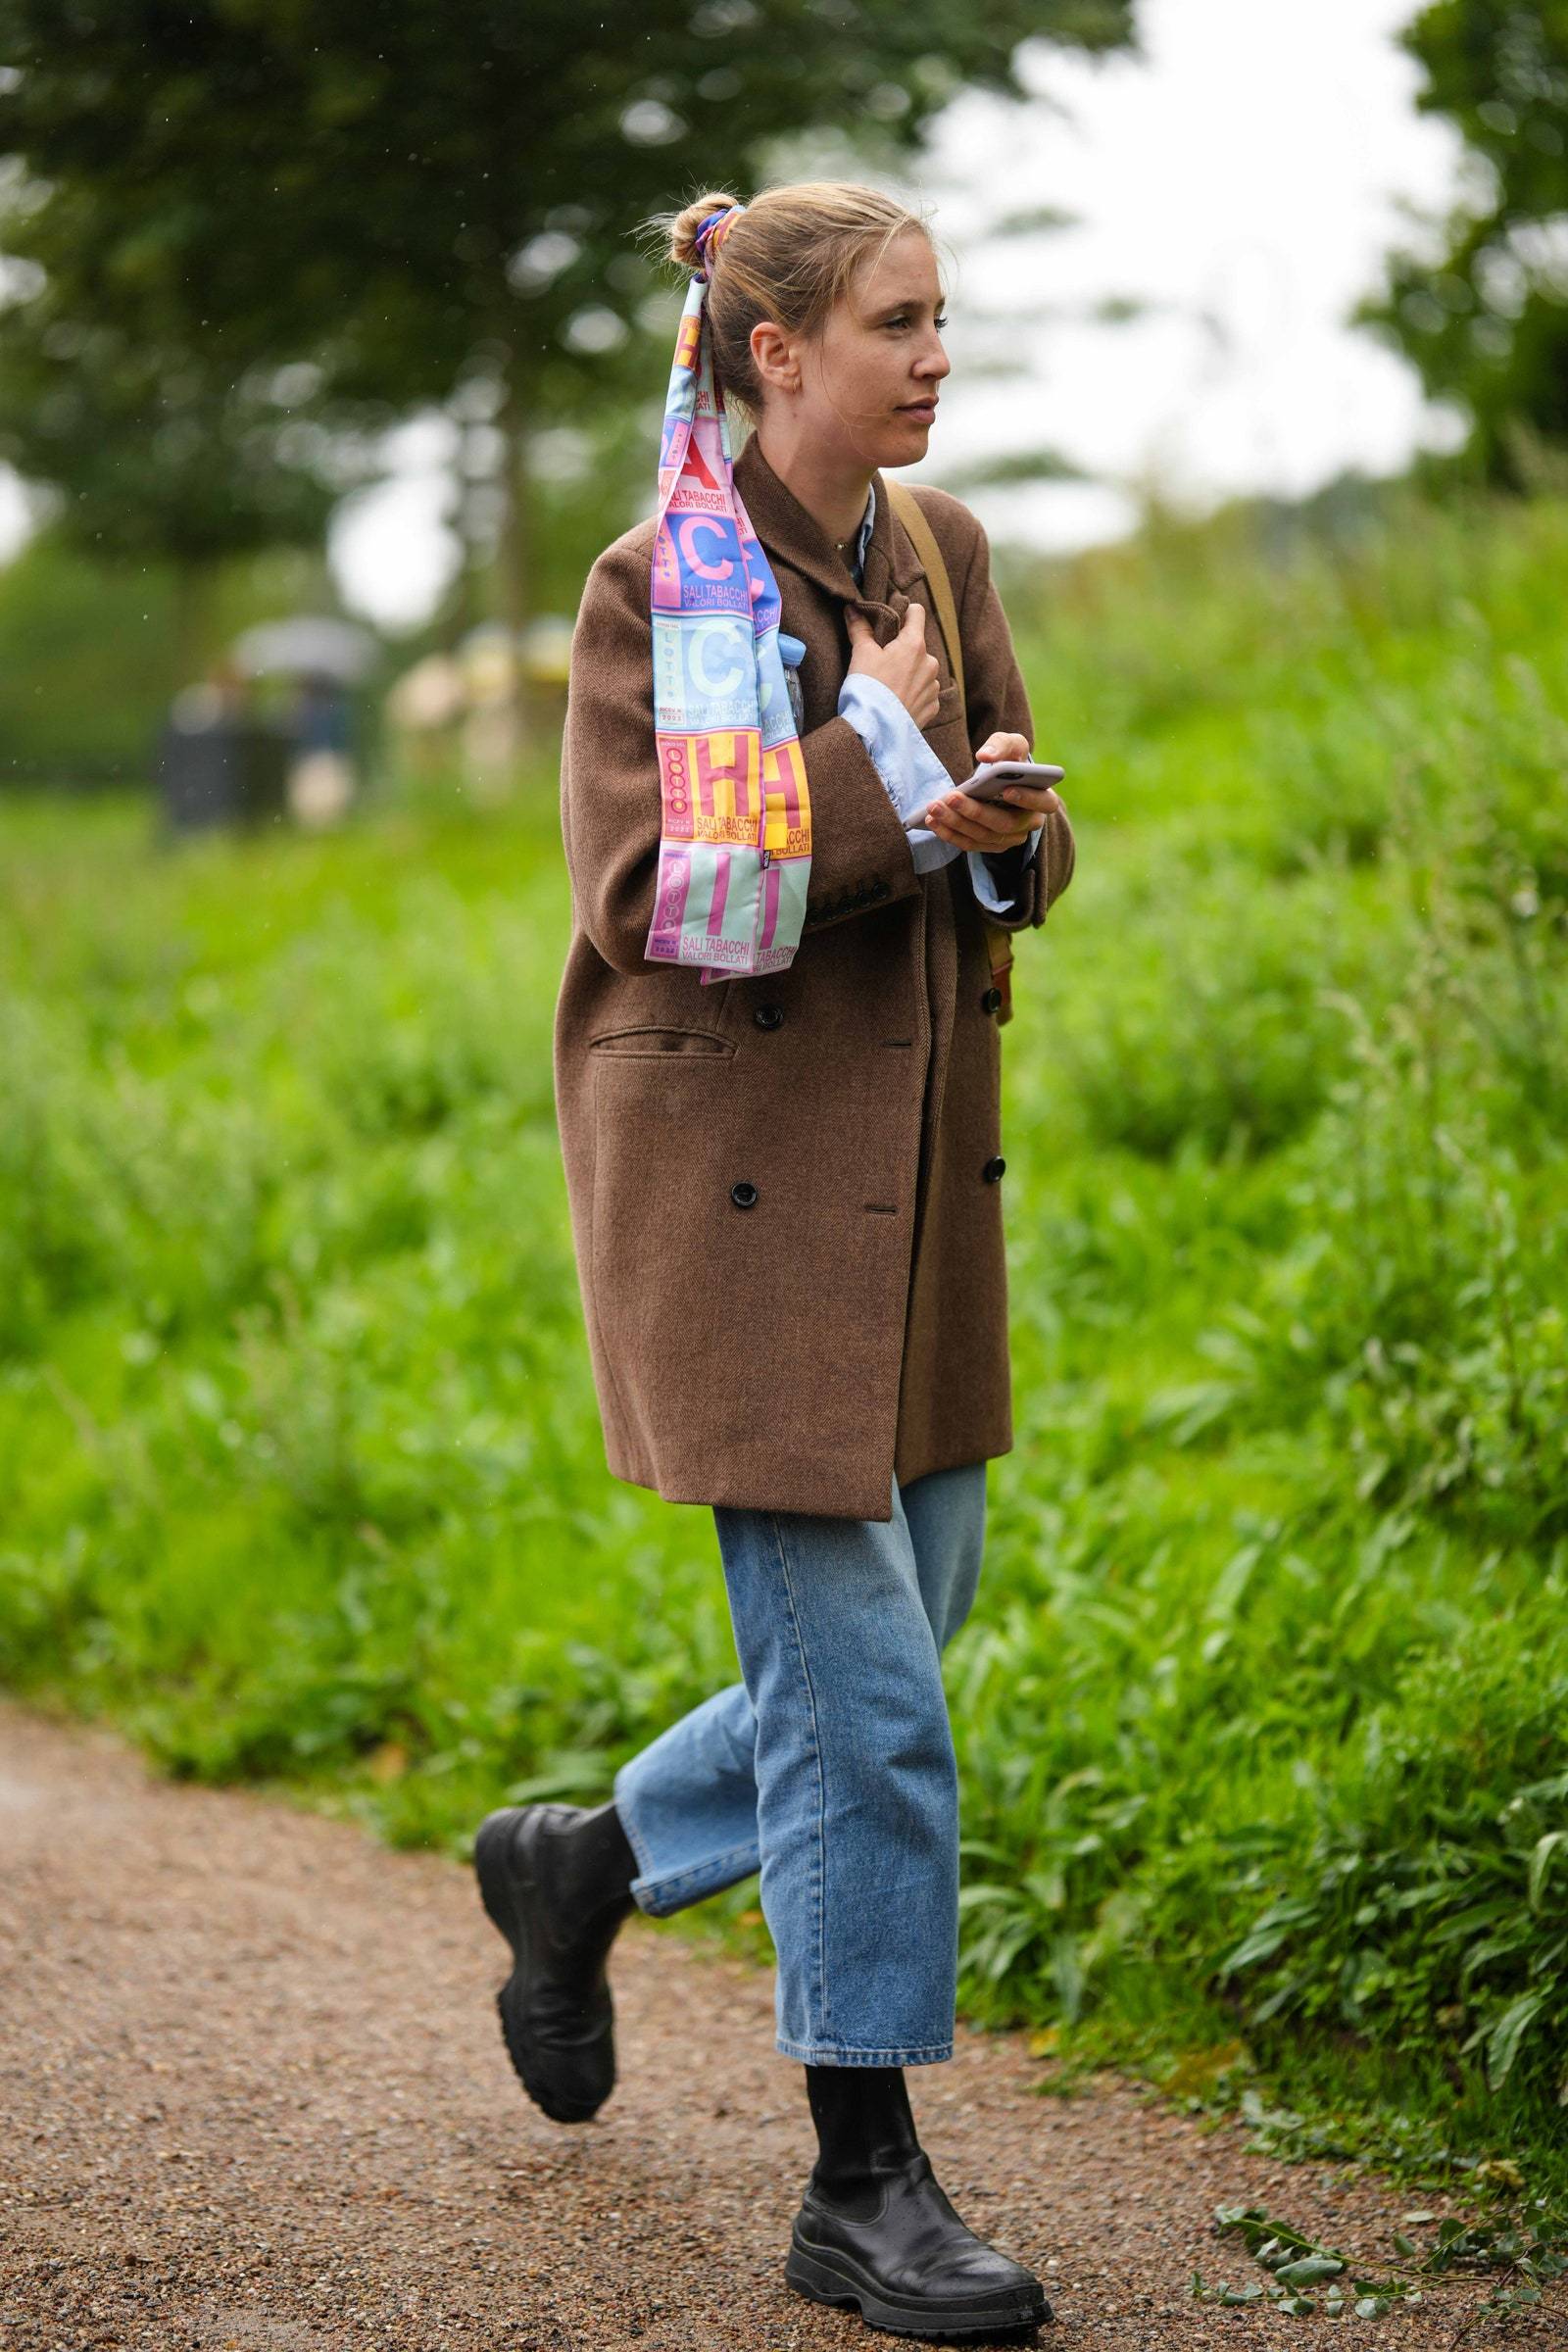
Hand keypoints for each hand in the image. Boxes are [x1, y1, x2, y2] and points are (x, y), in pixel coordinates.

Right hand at [845, 601, 941, 729]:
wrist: (876, 731)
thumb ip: (859, 629)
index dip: (904, 612)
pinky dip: (913, 694)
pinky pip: (924, 693)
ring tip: (889, 686)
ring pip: (922, 670)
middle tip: (883, 662)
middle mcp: (930, 662)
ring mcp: (934, 686)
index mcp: (914, 644)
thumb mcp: (861, 654)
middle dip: (903, 650)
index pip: (917, 613)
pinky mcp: (933, 706)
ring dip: (909, 673)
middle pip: (917, 645)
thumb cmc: (868, 689)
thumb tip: (852, 609)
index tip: (892, 621)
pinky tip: (897, 701)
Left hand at [922, 732, 1064, 854]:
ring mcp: (1009, 838)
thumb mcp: (1010, 745)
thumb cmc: (1009, 760)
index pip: (1044, 803)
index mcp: (1043, 798)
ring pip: (983, 836)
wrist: (998, 781)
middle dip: (975, 812)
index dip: (1027, 798)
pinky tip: (932, 820)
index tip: (1007, 790)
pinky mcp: (989, 845)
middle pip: (1004, 824)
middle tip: (951, 797)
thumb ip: (1001, 744)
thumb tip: (985, 755)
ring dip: (956, 823)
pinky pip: (969, 844)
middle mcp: (1029, 823)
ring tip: (934, 808)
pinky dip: (949, 834)